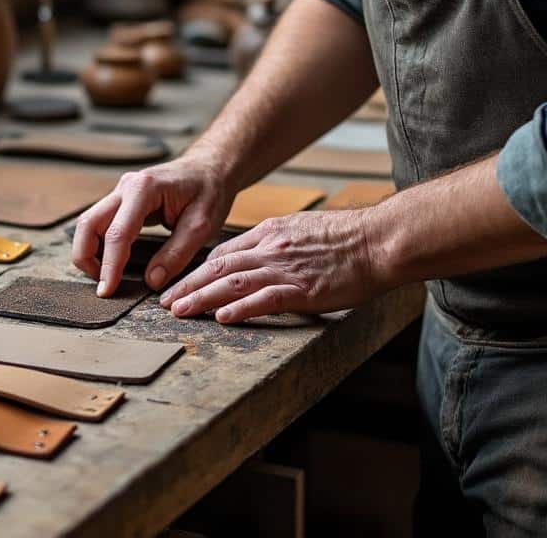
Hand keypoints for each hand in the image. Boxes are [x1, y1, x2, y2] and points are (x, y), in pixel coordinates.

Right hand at [72, 151, 234, 297]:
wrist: (209, 168)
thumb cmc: (209, 191)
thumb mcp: (202, 226)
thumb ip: (176, 254)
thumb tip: (152, 281)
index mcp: (144, 189)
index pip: (117, 233)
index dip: (110, 265)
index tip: (107, 290)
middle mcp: (125, 187)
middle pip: (88, 224)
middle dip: (86, 257)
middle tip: (101, 286)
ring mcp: (120, 192)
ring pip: (88, 223)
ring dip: (89, 251)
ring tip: (105, 277)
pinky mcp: (121, 201)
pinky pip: (99, 223)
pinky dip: (98, 244)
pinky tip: (110, 262)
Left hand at [158, 208, 395, 322]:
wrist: (380, 240)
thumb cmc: (349, 239)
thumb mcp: (303, 230)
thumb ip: (278, 243)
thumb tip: (259, 258)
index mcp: (270, 233)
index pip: (224, 253)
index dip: (198, 270)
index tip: (182, 284)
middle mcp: (271, 248)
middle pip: (218, 267)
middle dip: (188, 285)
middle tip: (166, 302)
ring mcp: (286, 269)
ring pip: (232, 282)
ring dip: (201, 298)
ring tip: (180, 312)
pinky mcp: (304, 289)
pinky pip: (264, 299)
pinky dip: (240, 308)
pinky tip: (221, 317)